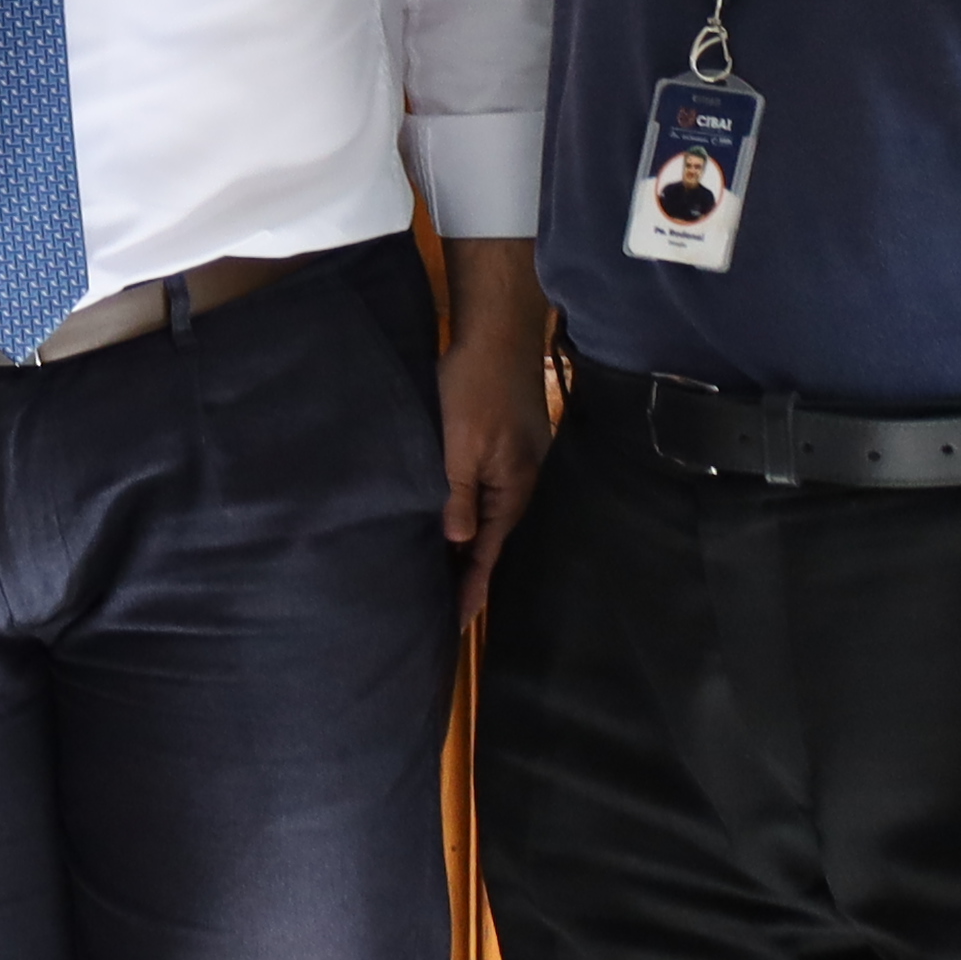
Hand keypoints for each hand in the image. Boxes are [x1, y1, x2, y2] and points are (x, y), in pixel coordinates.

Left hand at [439, 268, 554, 634]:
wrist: (496, 335)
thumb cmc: (474, 387)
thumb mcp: (460, 443)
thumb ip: (459, 493)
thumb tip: (460, 544)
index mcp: (512, 489)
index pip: (489, 553)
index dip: (470, 587)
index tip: (454, 624)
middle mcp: (519, 484)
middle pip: (492, 540)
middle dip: (468, 575)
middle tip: (440, 611)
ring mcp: (514, 465)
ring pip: (487, 518)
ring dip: (466, 547)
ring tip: (440, 577)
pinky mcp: (503, 448)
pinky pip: (484, 494)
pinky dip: (467, 516)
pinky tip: (451, 523)